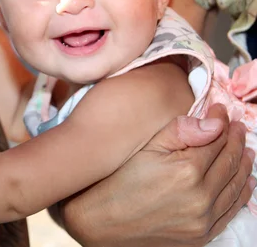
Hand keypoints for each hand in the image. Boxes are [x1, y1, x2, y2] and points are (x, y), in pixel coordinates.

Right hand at [57, 104, 255, 246]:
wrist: (100, 223)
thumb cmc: (117, 181)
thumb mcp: (144, 149)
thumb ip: (180, 132)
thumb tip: (215, 121)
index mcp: (187, 170)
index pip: (215, 140)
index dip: (220, 121)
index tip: (222, 110)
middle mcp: (201, 197)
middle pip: (229, 161)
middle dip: (235, 140)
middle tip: (236, 126)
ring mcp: (203, 219)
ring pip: (236, 187)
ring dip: (243, 165)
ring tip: (245, 149)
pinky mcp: (201, 235)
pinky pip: (231, 212)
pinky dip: (242, 195)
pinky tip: (245, 181)